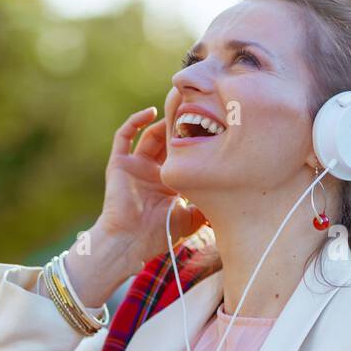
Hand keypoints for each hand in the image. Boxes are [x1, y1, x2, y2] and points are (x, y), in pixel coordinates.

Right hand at [101, 107, 208, 258]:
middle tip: (197, 110)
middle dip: (180, 127)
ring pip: (149, 135)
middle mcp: (152, 173)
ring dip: (163, 121)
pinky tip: (151, 112)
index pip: (183, 156)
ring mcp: (134, 167)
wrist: (130, 242)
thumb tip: (231, 198)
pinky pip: (124, 136)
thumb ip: (207, 206)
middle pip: (168, 142)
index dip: (195, 141)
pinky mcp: (119, 164)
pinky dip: (135, 121)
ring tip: (178, 109)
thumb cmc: (159, 234)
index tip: (211, 127)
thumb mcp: (192, 218)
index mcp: (168, 184)